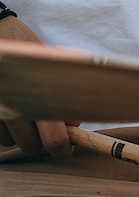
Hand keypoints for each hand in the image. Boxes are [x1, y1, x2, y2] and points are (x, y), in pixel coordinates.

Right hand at [0, 18, 72, 158]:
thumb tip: (74, 123)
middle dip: (43, 144)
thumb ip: (68, 90)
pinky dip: (3, 128)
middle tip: (49, 136)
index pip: (54, 138)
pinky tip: (9, 113)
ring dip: (20, 135)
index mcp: (38, 96)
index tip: (67, 149)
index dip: (63, 148)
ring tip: (26, 117)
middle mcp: (14, 107)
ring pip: (10, 141)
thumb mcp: (53, 62)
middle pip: (32, 147)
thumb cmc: (25, 47)